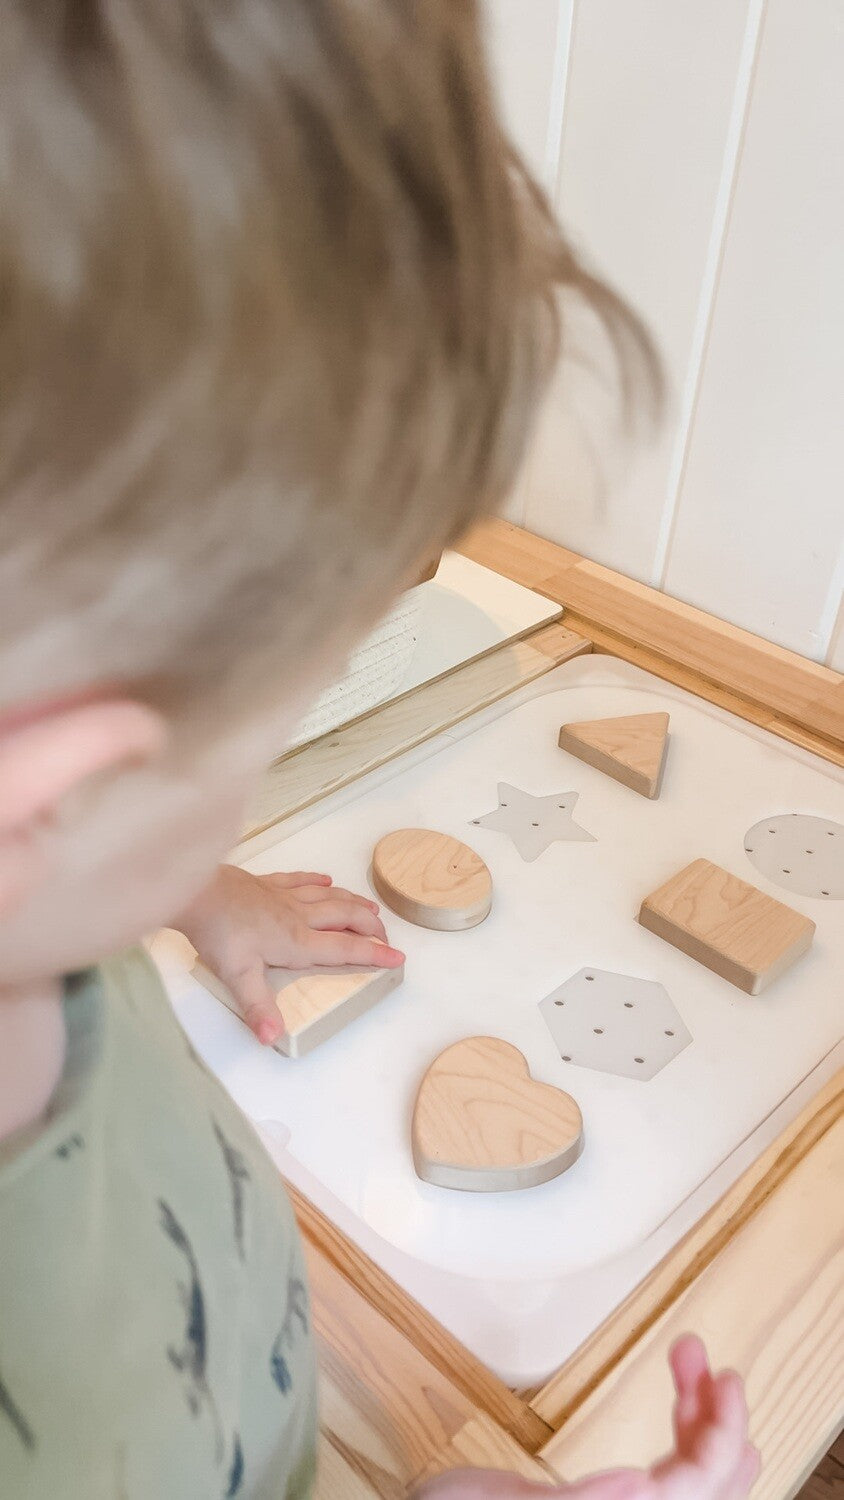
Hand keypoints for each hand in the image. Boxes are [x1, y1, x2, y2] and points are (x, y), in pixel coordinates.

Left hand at [176, 864, 404, 1045]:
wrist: (196, 891)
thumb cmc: (218, 932)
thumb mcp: (237, 976)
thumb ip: (258, 1007)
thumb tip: (271, 1037)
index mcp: (297, 941)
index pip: (345, 948)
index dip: (374, 954)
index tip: (398, 958)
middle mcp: (298, 916)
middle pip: (346, 918)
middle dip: (371, 927)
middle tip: (386, 937)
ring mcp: (283, 897)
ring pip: (328, 897)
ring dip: (352, 902)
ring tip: (369, 908)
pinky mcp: (267, 883)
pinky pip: (300, 880)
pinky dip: (317, 880)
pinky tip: (326, 879)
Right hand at [415, 1338, 757, 1499]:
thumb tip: (645, 1490)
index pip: (694, 1492)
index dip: (719, 1438)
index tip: (724, 1378)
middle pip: (706, 1486)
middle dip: (712, 1417)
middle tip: (702, 1357)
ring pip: (692, 1479)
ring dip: (699, 1420)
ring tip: (690, 1364)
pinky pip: (671, 1480)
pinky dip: (685, 1440)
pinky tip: (686, 1413)